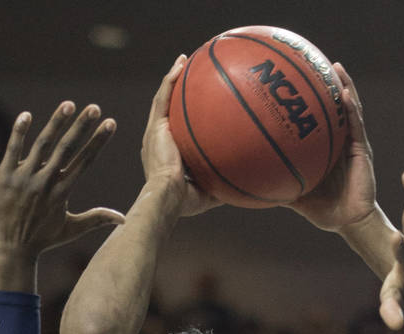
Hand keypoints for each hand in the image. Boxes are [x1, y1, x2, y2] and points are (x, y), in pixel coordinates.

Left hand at [0, 101, 124, 288]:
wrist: (9, 250)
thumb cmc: (41, 240)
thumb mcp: (71, 229)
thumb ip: (97, 219)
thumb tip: (124, 220)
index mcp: (62, 192)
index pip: (85, 161)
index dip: (98, 141)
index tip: (110, 122)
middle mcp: (45, 183)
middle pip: (67, 148)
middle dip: (82, 127)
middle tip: (95, 107)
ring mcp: (24, 179)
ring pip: (42, 145)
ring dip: (56, 123)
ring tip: (69, 105)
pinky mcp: (3, 178)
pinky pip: (12, 150)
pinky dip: (19, 133)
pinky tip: (27, 115)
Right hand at [141, 55, 220, 217]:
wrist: (167, 197)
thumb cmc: (185, 201)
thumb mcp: (210, 192)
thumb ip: (225, 184)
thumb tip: (250, 182)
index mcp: (166, 154)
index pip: (175, 130)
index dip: (183, 117)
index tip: (196, 107)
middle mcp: (157, 141)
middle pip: (167, 110)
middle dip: (176, 92)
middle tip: (188, 77)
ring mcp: (154, 133)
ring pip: (163, 99)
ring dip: (172, 79)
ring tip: (184, 61)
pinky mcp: (154, 128)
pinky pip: (162, 98)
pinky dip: (170, 79)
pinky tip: (181, 63)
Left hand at [287, 64, 377, 231]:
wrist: (347, 222)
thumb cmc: (322, 209)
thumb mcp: (293, 195)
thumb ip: (274, 187)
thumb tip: (246, 186)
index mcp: (323, 149)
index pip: (316, 120)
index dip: (309, 101)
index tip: (293, 82)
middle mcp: (338, 141)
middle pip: (332, 107)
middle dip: (326, 84)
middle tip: (313, 61)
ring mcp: (351, 143)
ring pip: (349, 109)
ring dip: (344, 86)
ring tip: (335, 67)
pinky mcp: (362, 150)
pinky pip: (356, 125)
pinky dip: (352, 108)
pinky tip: (344, 94)